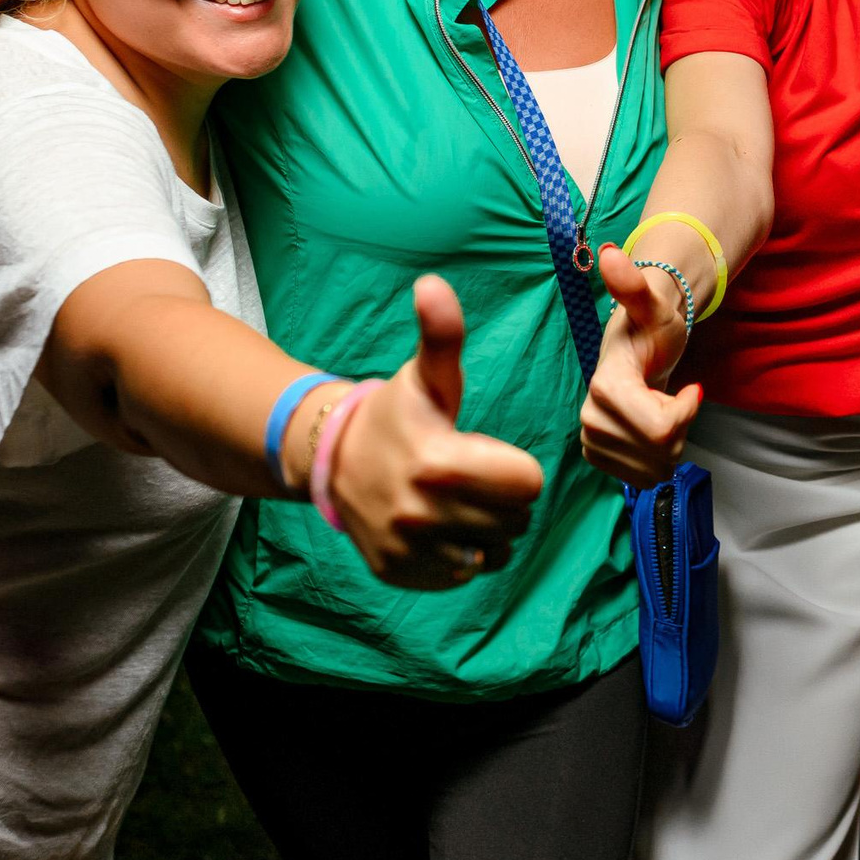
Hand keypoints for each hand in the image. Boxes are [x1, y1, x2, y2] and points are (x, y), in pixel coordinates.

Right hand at [328, 275, 544, 589]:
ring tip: (462, 501)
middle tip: (476, 477)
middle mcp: (422, 513)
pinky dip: (461, 556)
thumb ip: (441, 335)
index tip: (490, 454)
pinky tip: (442, 528)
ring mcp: (410, 549)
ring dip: (488, 531)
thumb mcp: (426, 376)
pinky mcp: (401, 572)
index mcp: (438, 462)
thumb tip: (432, 284)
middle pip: (515, 521)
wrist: (333, 460)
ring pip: (493, 553)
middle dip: (506, 500)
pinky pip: (462, 575)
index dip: (517, 468)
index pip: (527, 485)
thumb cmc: (396, 413)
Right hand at [579, 244, 703, 487]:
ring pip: (655, 469)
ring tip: (662, 410)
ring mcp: (592, 442)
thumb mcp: (654, 307)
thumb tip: (609, 254)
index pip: (660, 431)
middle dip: (679, 427)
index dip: (685, 412)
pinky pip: (645, 479)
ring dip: (671, 444)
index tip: (690, 388)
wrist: (638, 348)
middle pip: (660, 452)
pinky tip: (653, 429)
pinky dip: (658, 458)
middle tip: (673, 398)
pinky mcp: (598, 459)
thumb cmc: (652, 328)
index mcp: (604, 388)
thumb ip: (633, 286)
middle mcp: (590, 420)